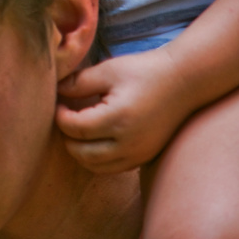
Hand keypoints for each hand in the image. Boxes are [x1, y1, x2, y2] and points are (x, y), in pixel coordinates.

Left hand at [55, 45, 194, 172]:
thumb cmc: (143, 71)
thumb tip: (56, 91)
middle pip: (82, 153)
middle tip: (64, 117)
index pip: (76, 129)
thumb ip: (79, 83)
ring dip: (80, 151)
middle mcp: (128, 143)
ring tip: (77, 128)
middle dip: (67, 137)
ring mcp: (138, 154)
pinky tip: (95, 137)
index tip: (58, 103)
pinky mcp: (144, 158)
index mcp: (117, 119)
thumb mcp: (108, 71)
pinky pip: (112, 167)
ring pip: (96, 166)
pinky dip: (97, 158)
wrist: (182, 82)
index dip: (60, 117)